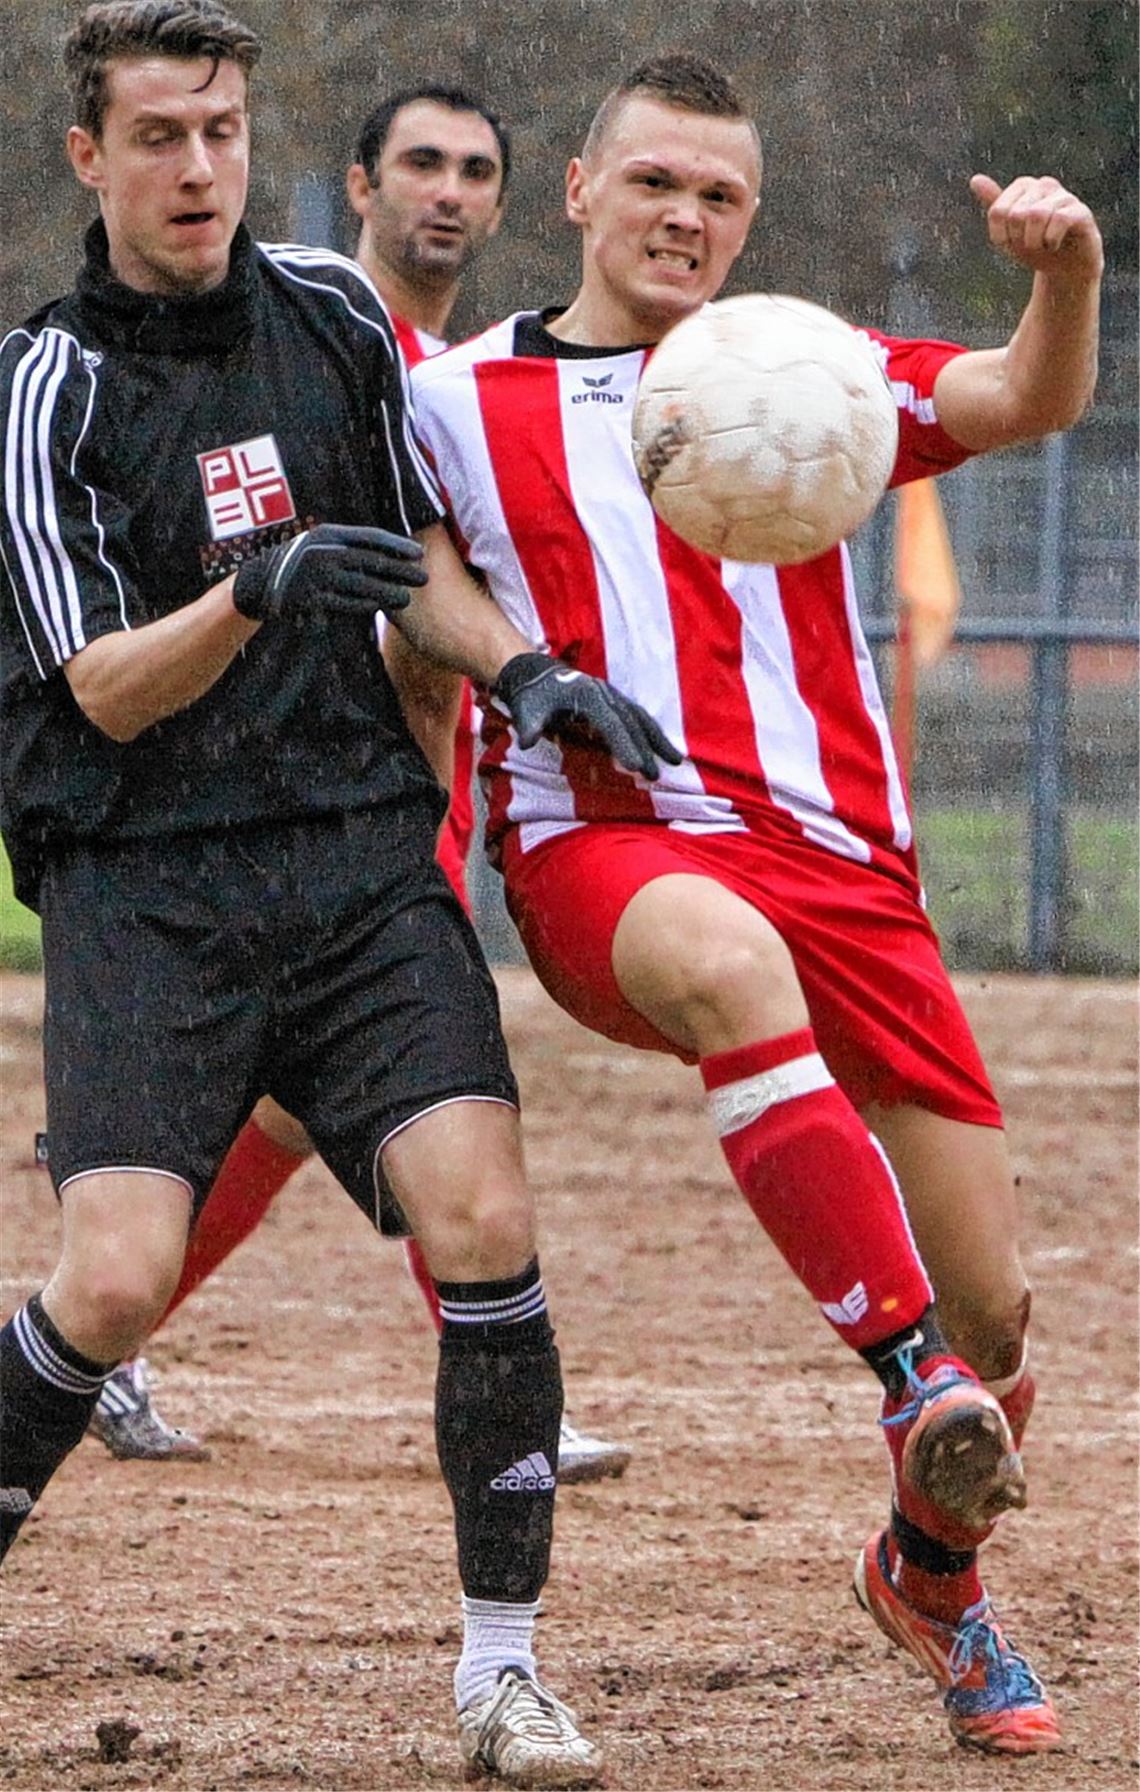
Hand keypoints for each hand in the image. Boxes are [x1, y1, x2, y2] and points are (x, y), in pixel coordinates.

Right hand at [232, 523, 427, 623]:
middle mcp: (323, 551)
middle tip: (423, 578)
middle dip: (400, 570)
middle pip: (371, 561)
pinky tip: (379, 607)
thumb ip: (347, 545)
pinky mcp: (310, 598)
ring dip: (387, 592)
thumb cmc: (298, 564)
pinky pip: (344, 602)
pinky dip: (364, 604)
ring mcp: (316, 576)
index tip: (419, 554)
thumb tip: (387, 550)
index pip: (370, 537)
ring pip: (361, 584)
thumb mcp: (319, 544)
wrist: (258, 583)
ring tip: (406, 598)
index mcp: (328, 533)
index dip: (397, 545)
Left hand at [493, 652, 683, 780]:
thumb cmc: (530, 696)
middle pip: (630, 723)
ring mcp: (612, 696)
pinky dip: (652, 732)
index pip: (610, 723)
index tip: (635, 765)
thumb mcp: (525, 710)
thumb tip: (527, 741)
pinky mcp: (614, 701)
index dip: (623, 744)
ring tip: (674, 761)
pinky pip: (638, 717)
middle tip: (654, 775)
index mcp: (585, 695)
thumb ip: (529, 726)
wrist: (535, 673)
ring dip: (657, 740)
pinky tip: (664, 749)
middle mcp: (604, 693)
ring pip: (640, 718)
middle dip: (644, 749)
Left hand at [969, 174, 1103, 281]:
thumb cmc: (1035, 246)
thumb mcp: (1008, 231)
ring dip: (1035, 241)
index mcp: (1024, 186)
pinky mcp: (1081, 211)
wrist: (1065, 267)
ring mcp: (1064, 196)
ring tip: (1043, 245)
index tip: (1011, 243)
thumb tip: (975, 179)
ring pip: (1037, 215)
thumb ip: (994, 206)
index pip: (998, 212)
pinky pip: (1060, 220)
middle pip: (1015, 214)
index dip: (1000, 236)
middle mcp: (1045, 185)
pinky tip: (1054, 245)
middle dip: (1019, 239)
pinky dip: (1051, 240)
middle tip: (1030, 245)